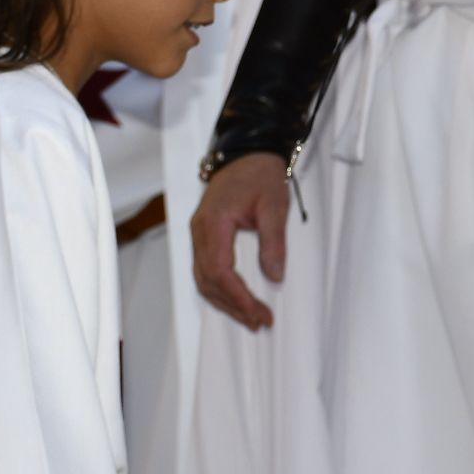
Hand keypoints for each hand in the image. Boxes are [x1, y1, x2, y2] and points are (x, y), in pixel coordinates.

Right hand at [189, 154, 286, 330]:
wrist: (247, 151)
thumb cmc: (259, 173)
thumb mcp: (274, 205)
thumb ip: (274, 241)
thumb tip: (274, 276)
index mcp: (214, 223)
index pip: (220, 272)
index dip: (239, 298)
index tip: (260, 313)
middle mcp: (200, 230)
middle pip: (208, 281)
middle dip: (233, 305)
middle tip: (259, 321)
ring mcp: (198, 232)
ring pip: (203, 278)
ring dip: (225, 301)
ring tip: (250, 316)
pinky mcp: (204, 234)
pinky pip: (205, 268)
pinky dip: (219, 288)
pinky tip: (236, 298)